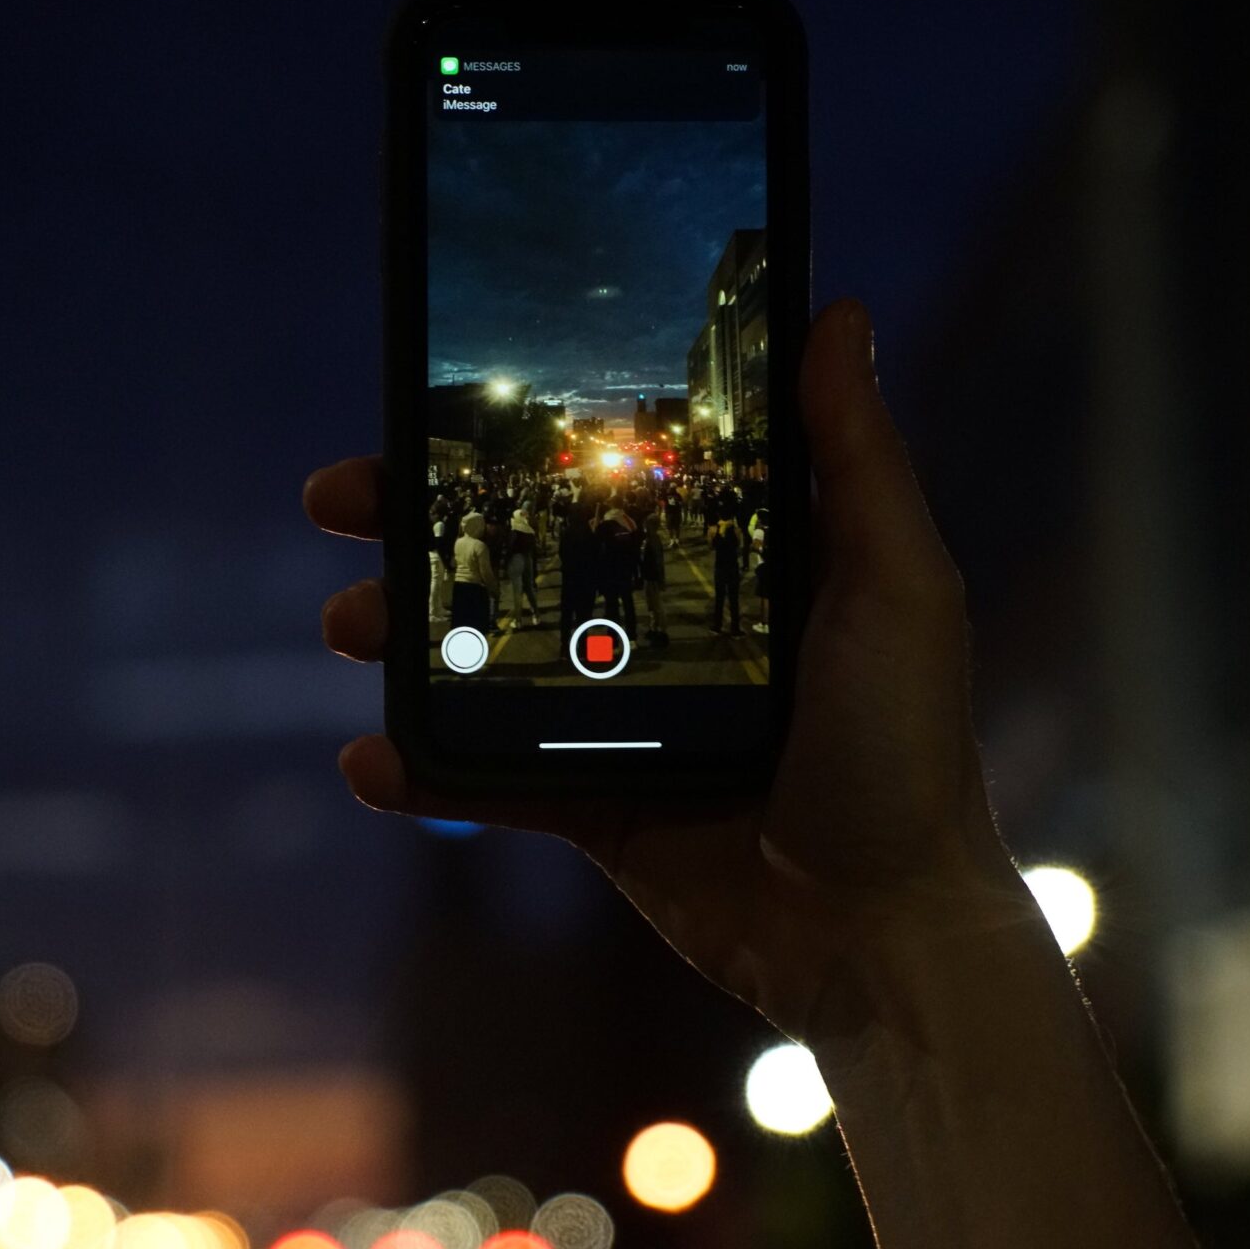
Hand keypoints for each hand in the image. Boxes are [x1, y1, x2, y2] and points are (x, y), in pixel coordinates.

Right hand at [303, 298, 1041, 1046]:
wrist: (883, 936)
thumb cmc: (906, 751)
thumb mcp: (896, 584)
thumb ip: (855, 456)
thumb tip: (837, 312)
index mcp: (733, 562)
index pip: (610, 473)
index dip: (524, 435)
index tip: (442, 393)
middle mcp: (668, 629)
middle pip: (522, 554)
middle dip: (420, 523)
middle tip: (343, 497)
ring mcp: (624, 722)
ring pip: (486, 660)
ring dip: (402, 637)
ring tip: (350, 623)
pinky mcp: (596, 811)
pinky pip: (490, 780)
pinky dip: (422, 771)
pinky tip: (369, 758)